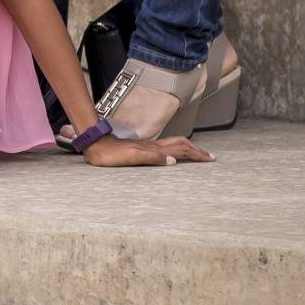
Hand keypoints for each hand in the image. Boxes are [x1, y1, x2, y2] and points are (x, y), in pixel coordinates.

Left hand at [82, 133, 213, 167]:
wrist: (94, 144)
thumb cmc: (110, 153)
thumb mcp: (132, 157)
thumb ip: (152, 157)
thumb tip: (173, 161)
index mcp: (154, 148)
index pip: (181, 148)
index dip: (197, 153)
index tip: (210, 159)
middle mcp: (153, 145)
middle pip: (180, 144)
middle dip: (197, 150)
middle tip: (210, 157)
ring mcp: (147, 146)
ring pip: (173, 145)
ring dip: (187, 149)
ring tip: (197, 154)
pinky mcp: (140, 148)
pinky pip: (164, 148)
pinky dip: (174, 151)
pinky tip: (172, 155)